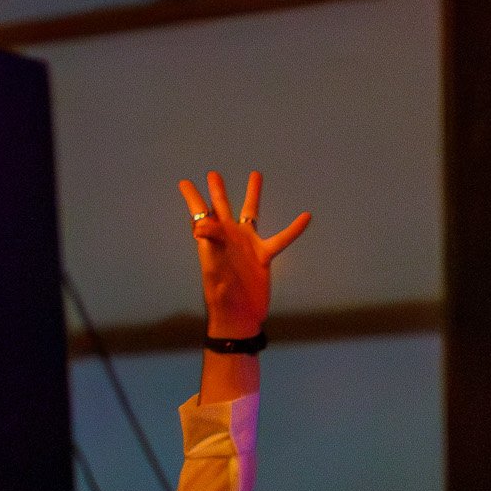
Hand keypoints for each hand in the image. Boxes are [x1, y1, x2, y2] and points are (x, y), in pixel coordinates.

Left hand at [177, 170, 309, 337]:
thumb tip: (199, 227)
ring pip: (251, 213)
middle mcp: (228, 239)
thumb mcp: (213, 270)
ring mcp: (247, 245)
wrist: (239, 317)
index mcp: (211, 241)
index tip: (184, 182)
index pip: (200, 215)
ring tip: (255, 174)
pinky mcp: (264, 256)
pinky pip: (281, 239)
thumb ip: (209, 246)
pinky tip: (306, 217)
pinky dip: (293, 229)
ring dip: (252, 195)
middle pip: (221, 208)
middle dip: (217, 191)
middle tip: (212, 174)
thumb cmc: (221, 298)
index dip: (193, 199)